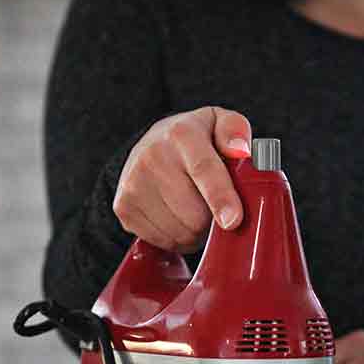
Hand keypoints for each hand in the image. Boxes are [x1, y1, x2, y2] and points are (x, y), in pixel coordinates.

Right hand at [113, 106, 251, 251]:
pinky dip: (176, 238)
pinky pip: (163, 240)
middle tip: (214, 207)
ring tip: (194, 209)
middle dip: (212, 220)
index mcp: (182, 134)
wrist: (149, 145)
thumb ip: (236, 131)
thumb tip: (239, 150)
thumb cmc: (194, 140)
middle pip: (194, 213)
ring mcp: (134, 184)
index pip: (203, 169)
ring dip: (196, 231)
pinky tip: (177, 217)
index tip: (232, 221)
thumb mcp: (219, 123)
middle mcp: (153, 156)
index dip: (220, 198)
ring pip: (180, 232)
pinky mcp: (124, 208)